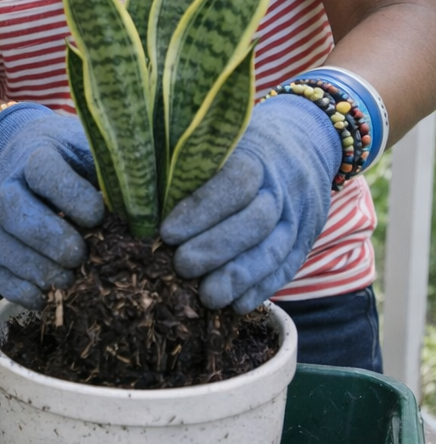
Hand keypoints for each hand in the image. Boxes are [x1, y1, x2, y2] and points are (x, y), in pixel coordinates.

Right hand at [0, 105, 103, 309]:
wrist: (25, 157)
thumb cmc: (75, 161)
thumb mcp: (94, 153)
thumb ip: (115, 174)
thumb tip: (147, 210)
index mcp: (36, 155)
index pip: (42, 169)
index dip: (69, 193)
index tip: (97, 214)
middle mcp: (9, 186)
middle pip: (13, 209)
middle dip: (48, 236)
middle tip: (79, 255)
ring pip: (0, 245)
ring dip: (35, 267)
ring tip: (68, 280)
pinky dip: (20, 290)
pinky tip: (47, 297)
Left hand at [159, 95, 341, 313]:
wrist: (303, 141)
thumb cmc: (242, 144)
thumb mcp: (220, 139)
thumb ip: (188, 163)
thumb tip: (136, 197)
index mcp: (257, 153)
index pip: (235, 180)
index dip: (202, 208)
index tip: (168, 232)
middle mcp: (283, 185)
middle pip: (256, 220)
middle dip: (217, 247)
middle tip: (182, 266)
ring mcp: (299, 215)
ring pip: (274, 249)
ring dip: (240, 277)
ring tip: (208, 297)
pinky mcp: (306, 239)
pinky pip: (287, 267)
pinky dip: (262, 288)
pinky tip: (236, 305)